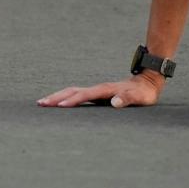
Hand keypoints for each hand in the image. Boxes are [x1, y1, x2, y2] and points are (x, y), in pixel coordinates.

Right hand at [37, 70, 164, 108]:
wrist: (147, 81)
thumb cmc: (143, 93)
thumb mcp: (139, 97)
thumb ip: (127, 99)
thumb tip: (114, 102)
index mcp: (107, 90)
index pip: (86, 95)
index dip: (74, 100)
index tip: (60, 105)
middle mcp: (99, 88)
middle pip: (74, 91)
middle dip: (57, 97)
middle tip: (41, 103)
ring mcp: (97, 90)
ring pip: (73, 91)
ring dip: (58, 96)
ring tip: (44, 102)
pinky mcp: (97, 93)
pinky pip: (77, 94)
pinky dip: (65, 97)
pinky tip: (59, 102)